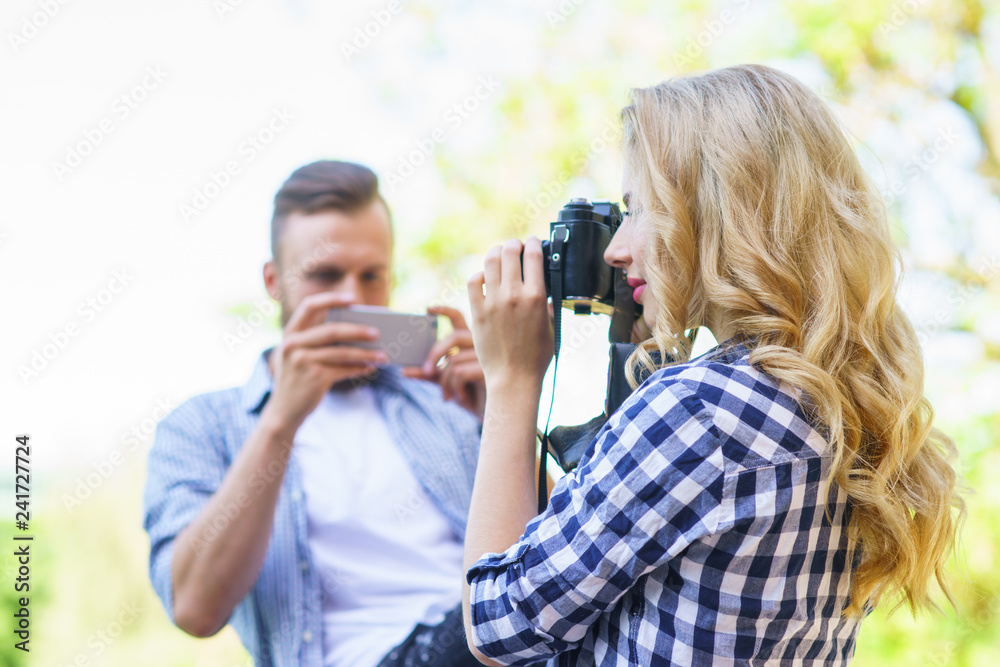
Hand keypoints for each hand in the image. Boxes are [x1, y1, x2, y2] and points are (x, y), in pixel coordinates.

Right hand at [264, 293, 387, 431]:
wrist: (284, 412)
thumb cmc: (298, 379)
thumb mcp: (299, 356)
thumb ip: (317, 341)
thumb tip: (357, 330)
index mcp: (289, 333)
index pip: (308, 306)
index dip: (331, 299)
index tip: (352, 300)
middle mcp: (292, 344)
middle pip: (332, 330)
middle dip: (357, 330)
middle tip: (378, 332)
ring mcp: (301, 361)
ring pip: (342, 352)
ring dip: (366, 353)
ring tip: (383, 355)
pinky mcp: (314, 377)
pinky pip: (344, 369)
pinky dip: (359, 368)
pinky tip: (371, 367)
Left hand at [403, 306, 486, 419]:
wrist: (496, 415)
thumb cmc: (473, 396)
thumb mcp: (448, 383)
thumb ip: (429, 374)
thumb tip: (404, 370)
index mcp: (472, 342)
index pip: (459, 317)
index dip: (445, 310)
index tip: (428, 308)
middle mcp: (482, 345)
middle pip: (453, 337)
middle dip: (435, 354)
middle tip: (426, 371)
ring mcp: (488, 357)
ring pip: (453, 360)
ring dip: (444, 382)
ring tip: (448, 396)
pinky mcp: (490, 371)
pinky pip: (460, 373)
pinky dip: (456, 388)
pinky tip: (462, 399)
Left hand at [467, 237, 552, 391]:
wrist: (514, 378)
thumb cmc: (536, 357)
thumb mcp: (551, 326)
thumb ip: (547, 304)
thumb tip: (544, 288)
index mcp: (536, 297)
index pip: (533, 255)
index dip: (532, 243)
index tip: (532, 243)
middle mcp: (513, 295)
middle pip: (509, 252)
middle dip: (513, 244)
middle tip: (514, 247)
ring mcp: (492, 302)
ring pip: (489, 261)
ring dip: (495, 253)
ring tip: (498, 255)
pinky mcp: (477, 312)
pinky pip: (473, 281)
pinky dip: (479, 274)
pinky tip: (484, 277)